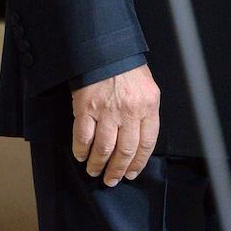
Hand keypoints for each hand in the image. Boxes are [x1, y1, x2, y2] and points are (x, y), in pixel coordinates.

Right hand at [71, 64, 160, 186]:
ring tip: (95, 171)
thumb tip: (139, 140)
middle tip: (112, 180)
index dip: (138, 162)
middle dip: (118, 170)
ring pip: (104, 149)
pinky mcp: (86, 108)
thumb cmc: (127, 69)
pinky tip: (81, 156)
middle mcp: (129, 111)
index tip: (132, 173)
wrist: (106, 50)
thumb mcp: (146, 88)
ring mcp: (107, 111)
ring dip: (98, 164)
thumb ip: (144, 112)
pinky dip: (81, 151)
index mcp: (148, 105)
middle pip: (126, 150)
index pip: (147, 142)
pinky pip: (83, 138)